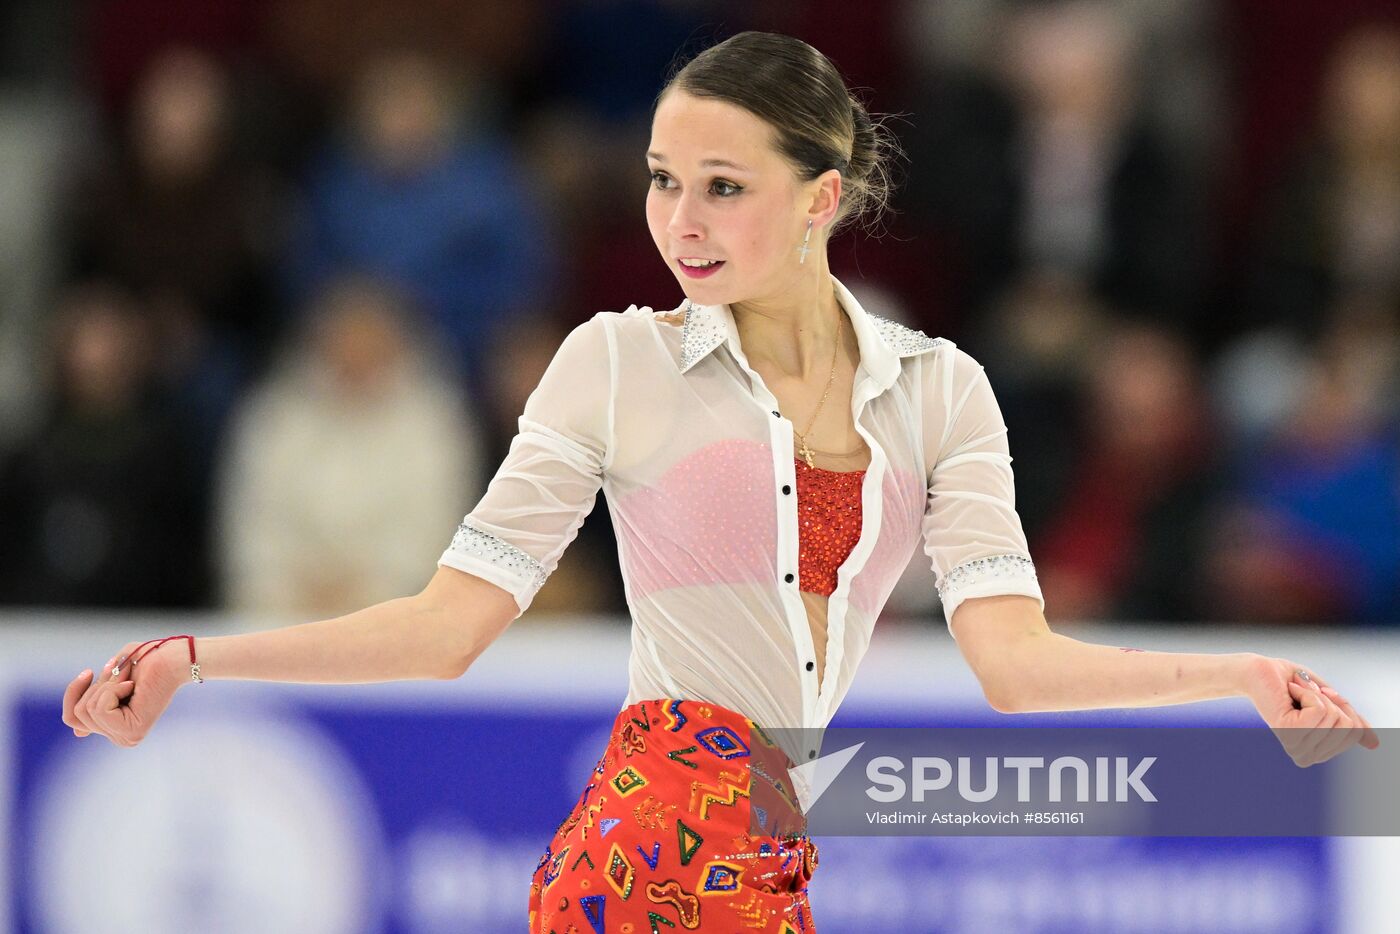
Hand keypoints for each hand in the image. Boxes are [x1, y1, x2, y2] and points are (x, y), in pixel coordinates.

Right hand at [61, 640, 188, 746]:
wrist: (172, 657)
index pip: (72, 719)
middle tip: (121, 674)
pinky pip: (101, 708)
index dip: (74, 693)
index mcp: (115, 728)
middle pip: (76, 715)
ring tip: (130, 679)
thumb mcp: (108, 684)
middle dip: (94, 687)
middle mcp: (120, 737)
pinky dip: (113, 689)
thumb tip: (78, 735)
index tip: (88, 672)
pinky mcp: (132, 731)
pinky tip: (133, 686)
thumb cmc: (143, 662)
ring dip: (106, 685)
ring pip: (88, 709)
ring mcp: (126, 737)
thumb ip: (94, 708)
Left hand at [1239, 654, 1379, 766]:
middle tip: (1306, 694)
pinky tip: (1290, 691)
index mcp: (1317, 753)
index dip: (1344, 708)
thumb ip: (1351, 724)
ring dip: (1318, 695)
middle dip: (1333, 702)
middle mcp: (1306, 756)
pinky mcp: (1288, 730)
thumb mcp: (1331, 704)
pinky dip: (1308, 693)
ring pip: (1334, 717)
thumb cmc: (1294, 685)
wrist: (1260, 672)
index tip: (1320, 698)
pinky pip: (1319, 710)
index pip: (1355, 733)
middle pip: (1348, 726)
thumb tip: (1374, 744)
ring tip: (1296, 692)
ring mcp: (1296, 745)